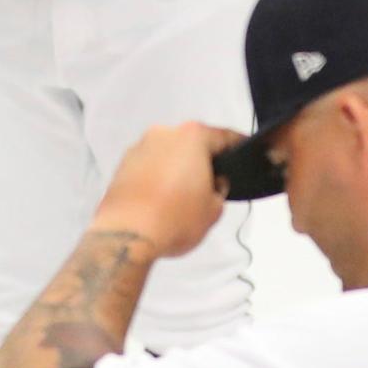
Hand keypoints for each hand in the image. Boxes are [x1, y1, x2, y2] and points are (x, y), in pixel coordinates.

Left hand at [92, 123, 243, 257]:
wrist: (127, 234)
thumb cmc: (176, 217)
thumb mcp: (214, 210)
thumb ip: (220, 190)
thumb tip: (213, 182)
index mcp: (191, 136)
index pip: (223, 136)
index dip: (238, 146)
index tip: (245, 152)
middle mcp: (163, 133)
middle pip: (191, 143)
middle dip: (202, 161)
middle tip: (212, 184)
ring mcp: (139, 147)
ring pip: (167, 154)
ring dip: (176, 169)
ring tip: (182, 197)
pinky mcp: (121, 165)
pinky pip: (148, 167)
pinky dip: (157, 178)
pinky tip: (160, 201)